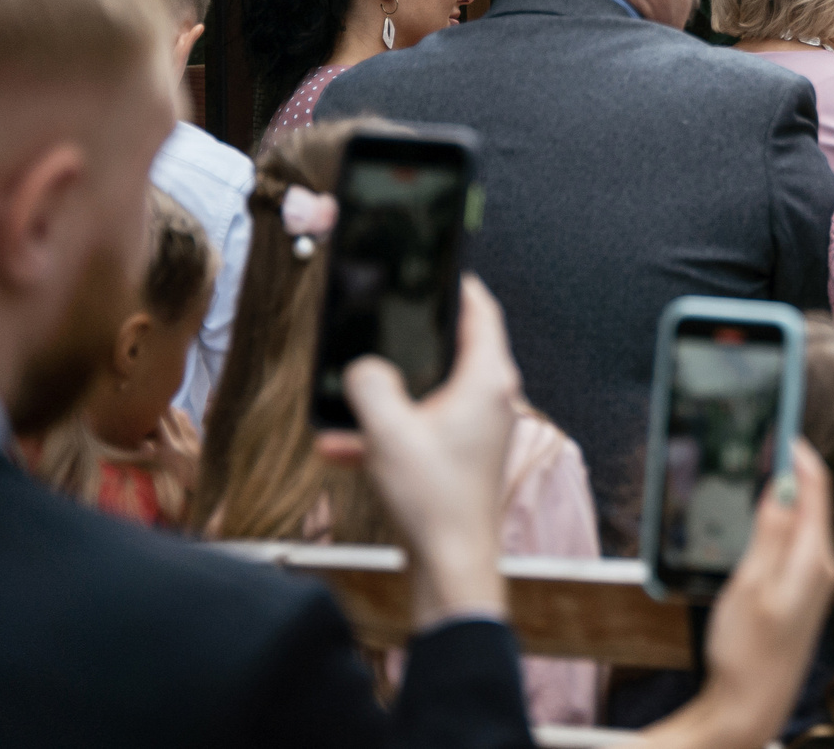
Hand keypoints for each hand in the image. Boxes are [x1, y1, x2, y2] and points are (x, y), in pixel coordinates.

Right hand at [317, 275, 517, 628]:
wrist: (451, 564)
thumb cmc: (433, 499)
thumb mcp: (387, 430)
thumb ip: (368, 385)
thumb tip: (363, 369)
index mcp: (488, 379)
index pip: (481, 311)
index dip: (458, 285)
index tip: (436, 269)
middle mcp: (493, 398)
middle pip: (451, 349)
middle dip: (408, 343)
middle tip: (379, 324)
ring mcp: (480, 428)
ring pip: (427, 393)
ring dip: (384, 398)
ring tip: (342, 404)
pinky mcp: (462, 455)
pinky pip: (420, 429)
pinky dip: (387, 432)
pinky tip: (340, 446)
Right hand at [654, 441, 833, 748]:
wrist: (751, 707)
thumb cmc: (747, 650)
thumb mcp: (751, 583)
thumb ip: (771, 529)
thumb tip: (785, 480)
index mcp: (814, 558)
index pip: (816, 487)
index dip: (798, 452)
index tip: (781, 420)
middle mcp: (823, 565)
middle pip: (814, 500)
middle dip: (791, 467)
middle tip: (763, 438)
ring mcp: (815, 581)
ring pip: (805, 520)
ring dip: (786, 492)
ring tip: (758, 466)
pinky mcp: (803, 594)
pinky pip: (798, 541)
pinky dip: (782, 518)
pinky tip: (761, 515)